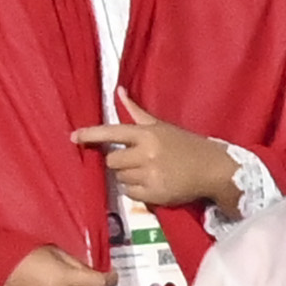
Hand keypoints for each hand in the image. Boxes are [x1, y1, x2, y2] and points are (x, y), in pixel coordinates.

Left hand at [71, 93, 241, 211]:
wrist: (212, 169)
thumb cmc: (185, 144)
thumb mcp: (161, 126)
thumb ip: (136, 112)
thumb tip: (118, 91)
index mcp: (147, 134)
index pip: (112, 132)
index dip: (91, 135)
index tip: (73, 137)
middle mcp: (147, 154)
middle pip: (112, 161)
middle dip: (119, 162)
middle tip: (137, 160)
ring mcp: (150, 175)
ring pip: (120, 178)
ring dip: (128, 177)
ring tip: (148, 171)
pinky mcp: (155, 194)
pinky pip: (129, 194)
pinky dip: (135, 191)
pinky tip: (151, 183)